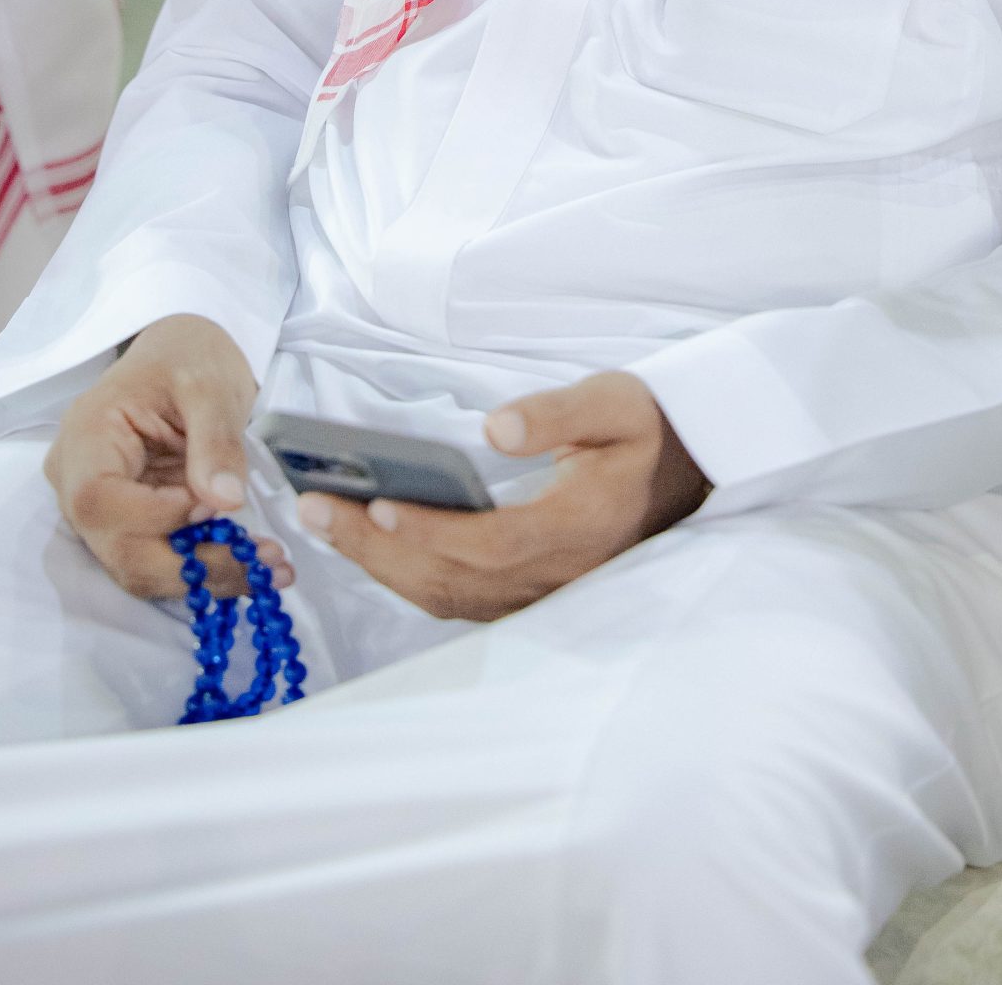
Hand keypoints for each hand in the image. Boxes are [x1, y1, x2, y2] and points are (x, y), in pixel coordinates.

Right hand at [44, 314, 292, 601]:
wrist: (184, 356)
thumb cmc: (186, 356)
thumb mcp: (208, 385)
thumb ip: (215, 441)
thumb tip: (225, 502)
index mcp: (86, 437)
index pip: (99, 501)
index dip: (155, 518)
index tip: (213, 506)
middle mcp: (79, 484)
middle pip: (119, 550)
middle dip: (191, 566)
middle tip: (264, 563)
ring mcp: (103, 510)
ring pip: (140, 568)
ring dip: (206, 576)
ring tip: (271, 566)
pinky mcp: (132, 525)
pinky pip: (160, 560)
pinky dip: (206, 568)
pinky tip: (253, 562)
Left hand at [295, 371, 709, 621]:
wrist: (688, 473)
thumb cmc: (647, 429)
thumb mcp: (617, 402)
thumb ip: (559, 413)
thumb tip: (496, 427)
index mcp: (580, 528)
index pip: (492, 542)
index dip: (431, 531)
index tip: (375, 506)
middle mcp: (559, 573)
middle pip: (454, 578)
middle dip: (376, 549)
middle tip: (313, 511)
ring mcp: (545, 592)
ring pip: (450, 596)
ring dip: (382, 566)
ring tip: (324, 524)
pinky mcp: (532, 593)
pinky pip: (461, 599)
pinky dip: (408, 577)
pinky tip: (370, 547)